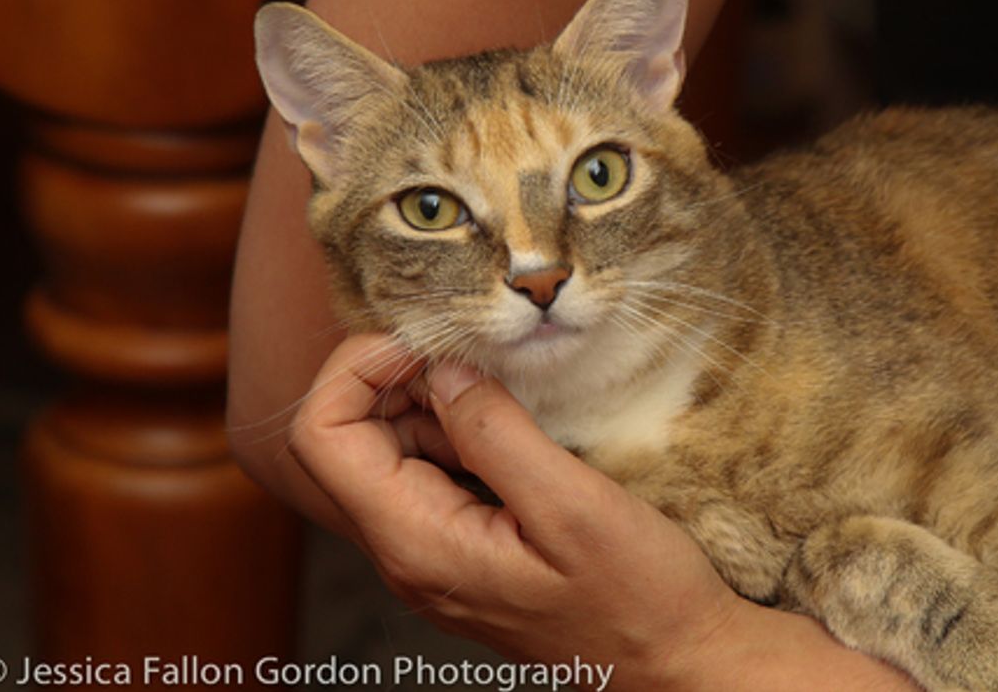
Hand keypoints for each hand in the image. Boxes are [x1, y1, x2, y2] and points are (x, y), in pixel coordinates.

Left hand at [287, 333, 744, 688]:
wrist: (676, 663)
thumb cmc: (638, 598)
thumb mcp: (573, 505)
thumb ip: (495, 432)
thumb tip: (441, 368)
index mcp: (417, 544)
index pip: (321, 436)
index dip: (358, 369)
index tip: (431, 338)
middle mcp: (407, 552)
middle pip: (345, 438)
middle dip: (394, 376)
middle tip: (470, 345)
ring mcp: (432, 551)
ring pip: (388, 451)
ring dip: (430, 399)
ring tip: (500, 375)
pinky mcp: (464, 545)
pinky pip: (431, 472)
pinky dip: (457, 427)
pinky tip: (513, 414)